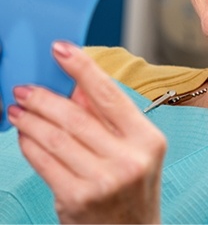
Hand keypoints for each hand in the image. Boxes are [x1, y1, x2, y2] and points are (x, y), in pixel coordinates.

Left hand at [7, 41, 165, 223]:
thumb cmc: (134, 188)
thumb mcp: (135, 148)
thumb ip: (109, 117)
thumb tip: (75, 88)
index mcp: (148, 139)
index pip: (110, 95)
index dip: (83, 68)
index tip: (61, 49)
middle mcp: (129, 159)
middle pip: (77, 116)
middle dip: (44, 98)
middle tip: (24, 88)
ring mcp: (103, 181)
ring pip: (56, 138)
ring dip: (30, 119)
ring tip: (17, 108)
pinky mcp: (77, 200)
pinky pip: (45, 162)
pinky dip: (29, 144)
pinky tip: (23, 134)